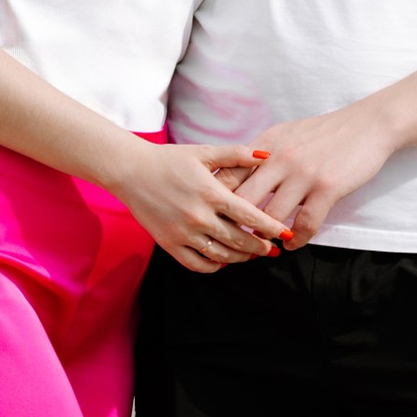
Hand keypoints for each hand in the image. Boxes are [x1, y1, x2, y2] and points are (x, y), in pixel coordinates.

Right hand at [118, 142, 290, 276]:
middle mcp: (199, 216)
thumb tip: (266, 155)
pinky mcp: (169, 244)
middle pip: (238, 240)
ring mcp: (183, 233)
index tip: (285, 233)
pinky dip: (214, 265)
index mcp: (211, 192)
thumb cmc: (170, 159)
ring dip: (240, 257)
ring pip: (221, 254)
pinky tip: (223, 260)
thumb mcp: (204, 151)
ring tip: (252, 255)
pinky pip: (197, 264)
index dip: (270, 227)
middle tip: (273, 249)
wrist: (132, 171)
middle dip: (259, 246)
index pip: (249, 215)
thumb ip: (236, 154)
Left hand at [231, 103, 398, 248]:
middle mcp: (280, 157)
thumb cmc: (322, 134)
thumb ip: (260, 157)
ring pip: (271, 218)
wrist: (367, 125)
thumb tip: (231, 182)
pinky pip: (304, 225)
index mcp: (265, 144)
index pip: (228, 178)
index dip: (218, 204)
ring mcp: (303, 173)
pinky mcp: (327, 188)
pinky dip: (295, 240)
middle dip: (237, 227)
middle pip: (242, 201)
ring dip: (267, 238)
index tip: (217, 223)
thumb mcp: (285, 136)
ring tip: (265, 246)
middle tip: (237, 243)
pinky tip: (292, 244)